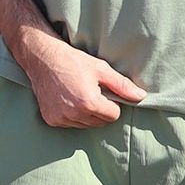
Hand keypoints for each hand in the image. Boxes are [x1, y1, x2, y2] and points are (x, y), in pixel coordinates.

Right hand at [17, 28, 145, 127]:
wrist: (43, 59)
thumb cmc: (74, 62)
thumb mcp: (102, 69)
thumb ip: (123, 85)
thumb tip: (141, 97)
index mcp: (88, 103)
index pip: (113, 115)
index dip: (114, 104)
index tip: (107, 92)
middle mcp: (73, 114)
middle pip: (100, 123)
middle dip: (102, 110)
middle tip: (95, 92)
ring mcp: (60, 119)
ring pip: (85, 125)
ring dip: (88, 114)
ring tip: (82, 94)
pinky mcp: (50, 120)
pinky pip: (70, 124)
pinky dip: (74, 115)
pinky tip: (70, 99)